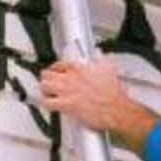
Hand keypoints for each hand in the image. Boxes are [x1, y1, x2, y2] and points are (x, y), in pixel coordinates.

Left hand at [38, 56, 159, 152]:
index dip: (55, 69)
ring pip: (44, 86)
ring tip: (48, 93)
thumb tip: (98, 52)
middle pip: (47, 74)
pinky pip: (48, 103)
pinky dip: (46, 104)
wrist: (116, 109)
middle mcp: (71, 78)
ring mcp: (68, 91)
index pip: (59, 64)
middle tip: (49, 83)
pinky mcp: (67, 105)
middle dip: (46, 78)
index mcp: (79, 68)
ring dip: (44, 90)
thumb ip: (100, 58)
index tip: (57, 72)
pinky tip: (50, 105)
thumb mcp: (109, 68)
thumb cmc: (113, 93)